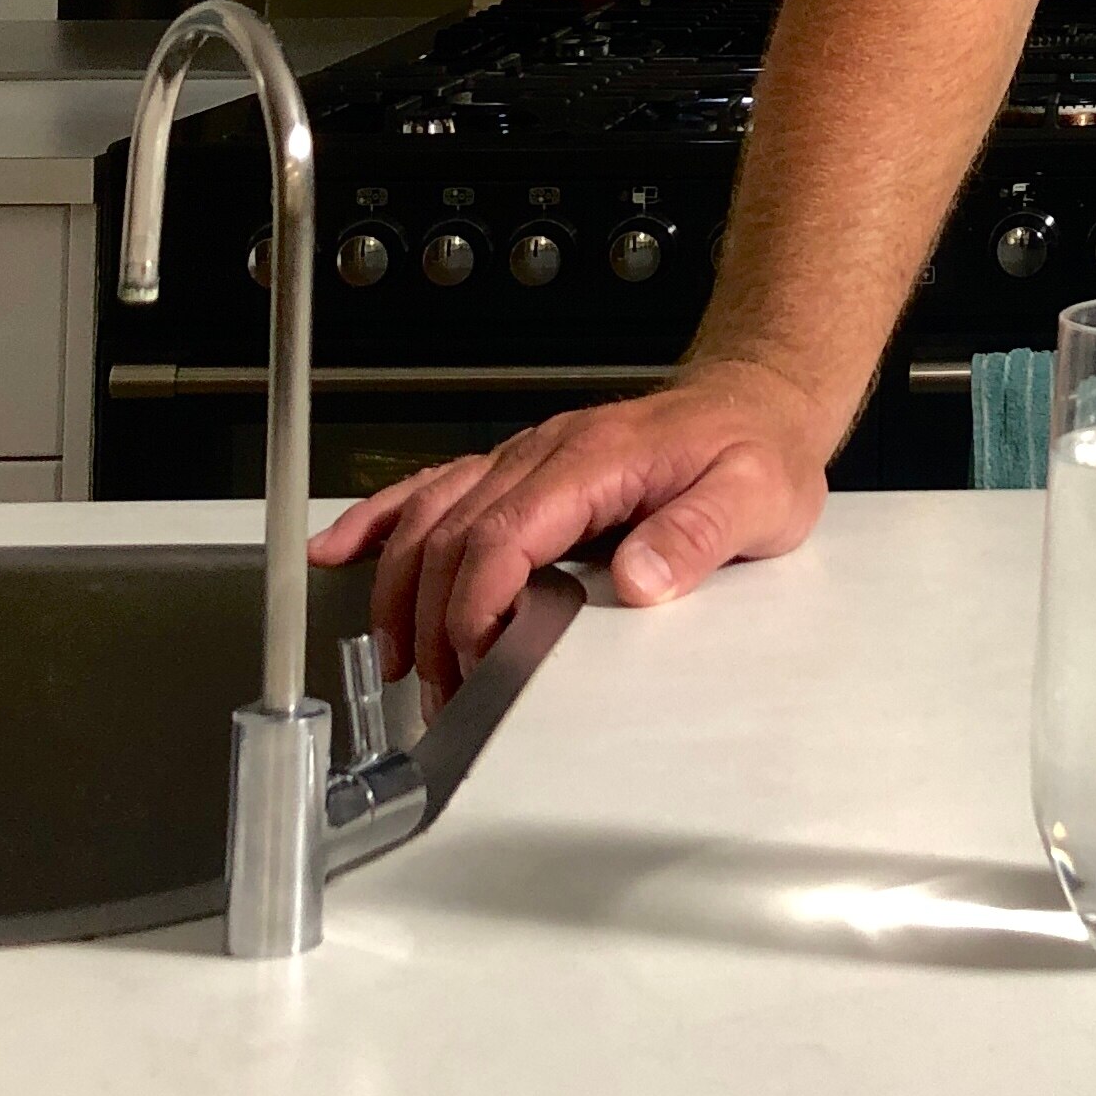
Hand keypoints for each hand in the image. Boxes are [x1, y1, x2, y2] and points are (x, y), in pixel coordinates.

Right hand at [310, 363, 838, 697]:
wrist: (756, 401)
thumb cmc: (755, 447)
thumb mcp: (756, 494)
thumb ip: (698, 534)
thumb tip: (638, 579)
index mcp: (595, 459)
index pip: (505, 533)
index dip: (477, 602)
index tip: (477, 659)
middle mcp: (548, 452)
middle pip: (454, 534)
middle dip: (433, 620)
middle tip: (444, 693)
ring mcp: (528, 457)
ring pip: (431, 514)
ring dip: (400, 588)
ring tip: (398, 661)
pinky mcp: (522, 468)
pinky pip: (436, 486)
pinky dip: (381, 518)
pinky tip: (339, 550)